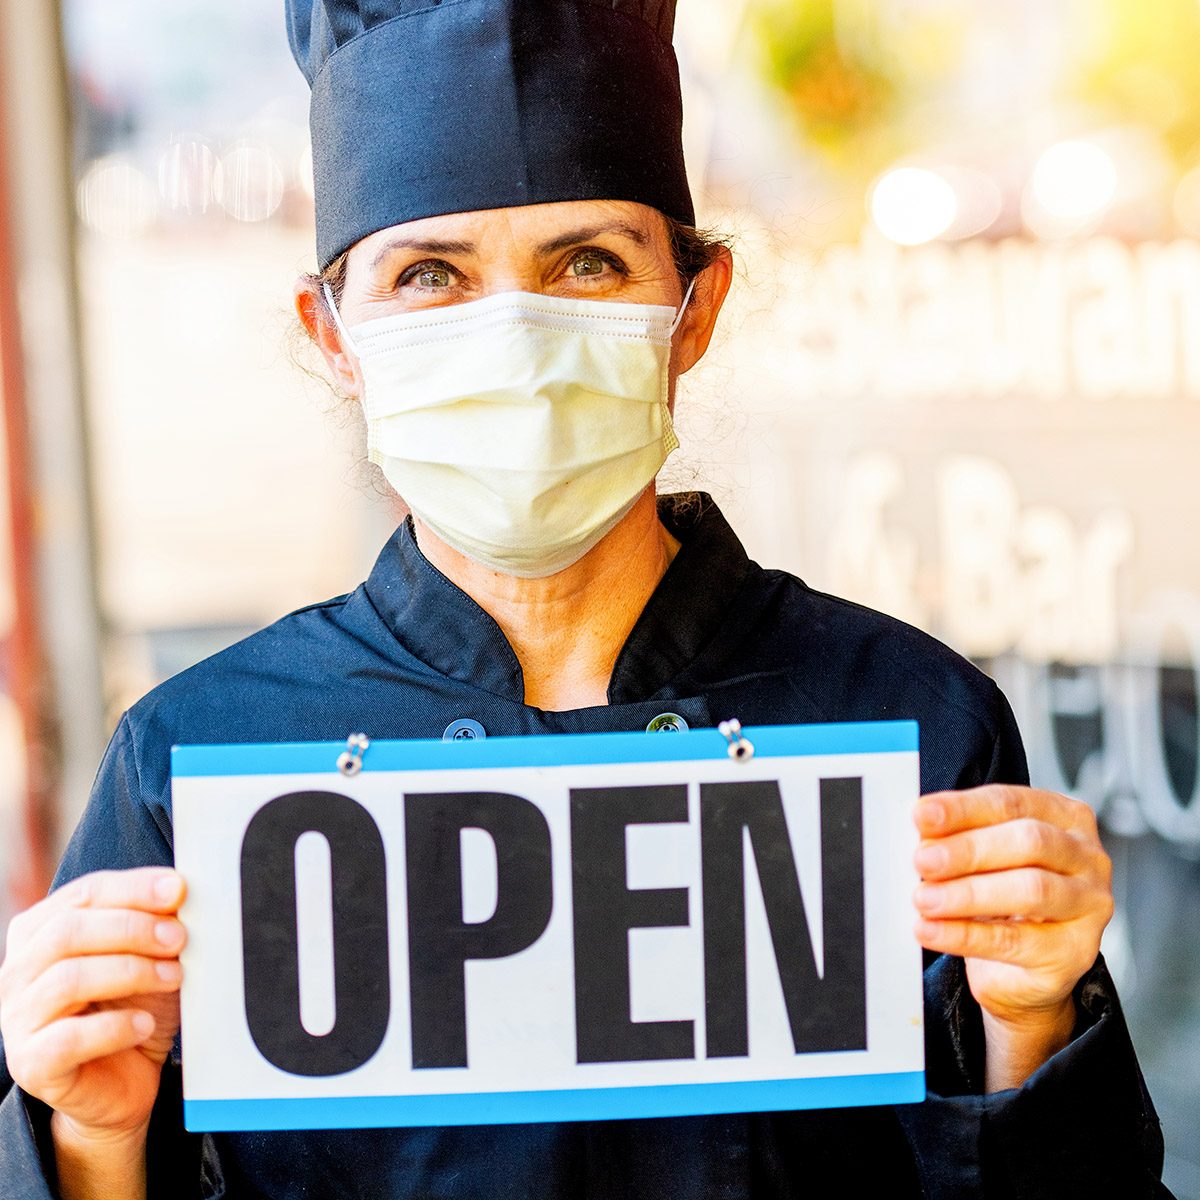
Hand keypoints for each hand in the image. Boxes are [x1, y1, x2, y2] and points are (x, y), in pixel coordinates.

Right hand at [0, 868, 186, 1141]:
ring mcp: (18, 1019)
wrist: (123, 1081)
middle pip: (68, 931)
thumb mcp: (149, 956)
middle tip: (179, 937)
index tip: (178, 889)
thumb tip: (177, 890)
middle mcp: (19, 971)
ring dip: (131, 972)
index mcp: (41, 932)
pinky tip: (145, 1025)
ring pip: (66, 980)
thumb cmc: (132, 1007)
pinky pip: (67, 1039)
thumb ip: (154, 921)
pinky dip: (114, 1028)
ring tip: (173, 976)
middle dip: (132, 928)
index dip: (132, 888)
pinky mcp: (30, 1065)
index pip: (82, 894)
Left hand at [912, 786, 1112, 1088]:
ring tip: (923, 899)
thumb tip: (922, 829)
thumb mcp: (983, 857)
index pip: (1011, 803)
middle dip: (968, 850)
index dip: (963, 808)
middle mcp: (1087, 858)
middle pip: (1029, 842)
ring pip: (1030, 891)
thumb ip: (959, 837)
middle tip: (922, 860)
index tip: (921, 815)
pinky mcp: (1075, 952)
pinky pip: (1015, 941)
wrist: (1022, 964)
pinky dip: (965, 935)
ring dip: (967, 893)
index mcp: (1064, 818)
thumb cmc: (1002, 893)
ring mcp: (1089, 906)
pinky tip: (931, 930)